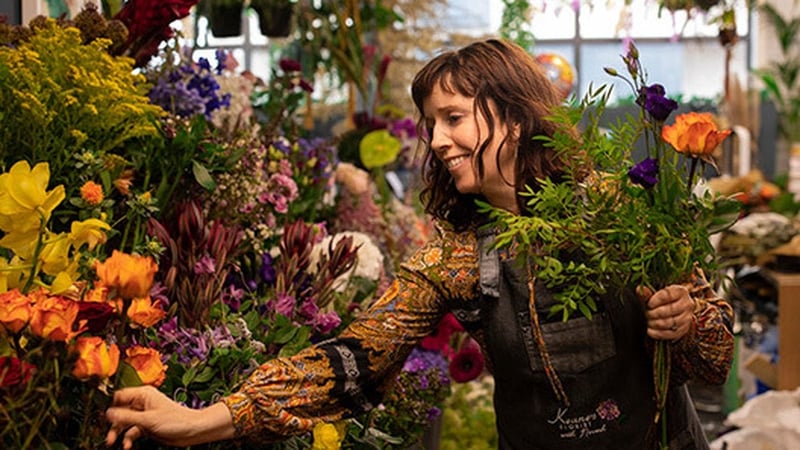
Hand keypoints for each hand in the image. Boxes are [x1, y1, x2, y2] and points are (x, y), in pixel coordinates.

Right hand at [105, 386, 234, 448]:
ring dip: (118, 432)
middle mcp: (142, 403)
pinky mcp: (146, 426)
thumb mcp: (147, 419)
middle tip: (106, 433)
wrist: (191, 431)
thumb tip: (107, 413)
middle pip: (119, 411)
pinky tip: (127, 445)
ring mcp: (144, 415)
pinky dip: (128, 438)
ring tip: (113, 441)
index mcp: (143, 394)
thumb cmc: (175, 420)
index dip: (108, 405)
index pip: (119, 396)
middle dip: (112, 423)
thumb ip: (126, 417)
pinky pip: (131, 431)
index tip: (98, 416)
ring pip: (124, 423)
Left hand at [637, 284, 693, 340]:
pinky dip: (658, 333)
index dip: (655, 300)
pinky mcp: (683, 329)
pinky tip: (649, 331)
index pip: (667, 295)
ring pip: (670, 322)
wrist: (673, 309)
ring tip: (647, 321)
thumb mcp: (655, 294)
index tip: (648, 304)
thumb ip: (647, 293)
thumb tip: (640, 290)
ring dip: (655, 323)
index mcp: (681, 291)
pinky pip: (670, 334)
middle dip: (654, 313)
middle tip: (645, 314)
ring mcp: (687, 317)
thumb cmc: (662, 300)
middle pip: (669, 310)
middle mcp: (687, 304)